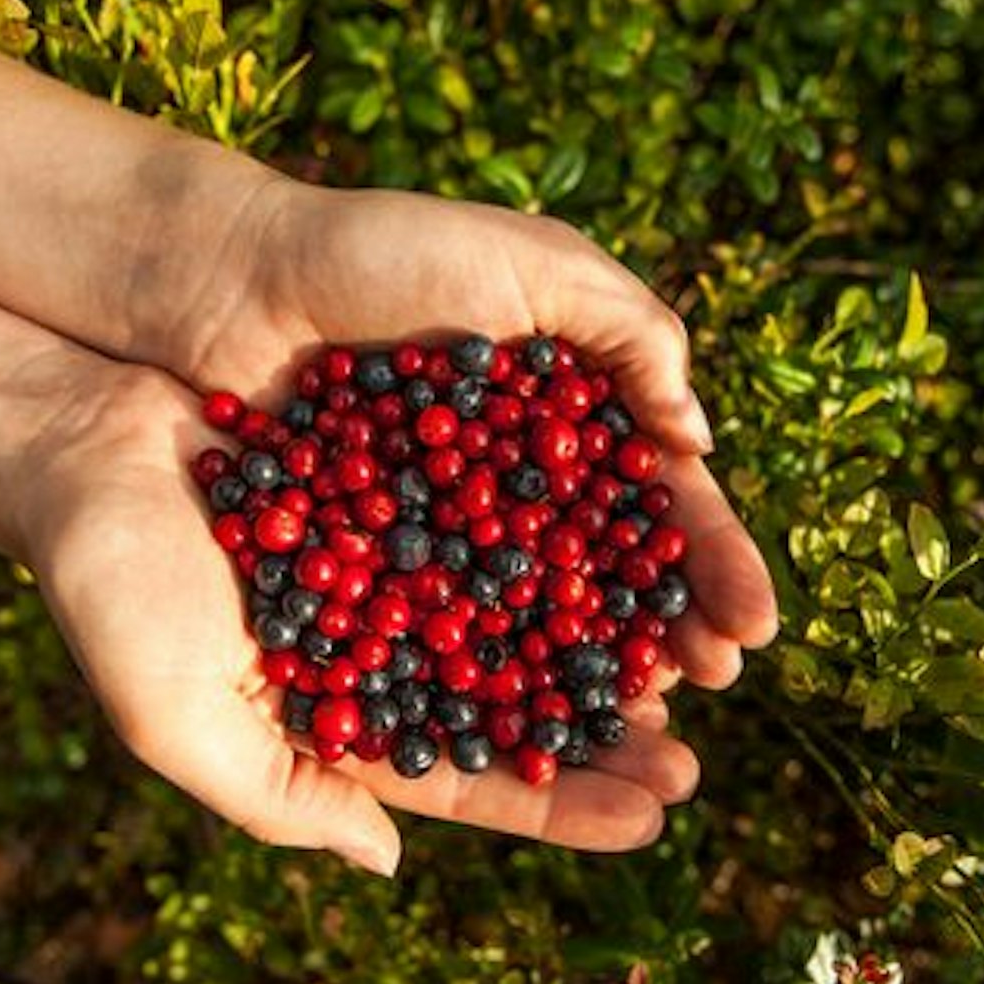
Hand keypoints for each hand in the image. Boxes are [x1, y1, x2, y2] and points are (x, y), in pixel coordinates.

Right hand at [0, 354, 706, 874]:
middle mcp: (389, 644)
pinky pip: (507, 503)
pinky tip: (639, 537)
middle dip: (607, 734)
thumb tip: (390, 863)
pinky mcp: (408, 472)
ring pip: (531, 608)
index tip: (653, 817)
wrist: (74, 442)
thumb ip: (280, 798)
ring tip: (694, 659)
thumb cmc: (109, 592)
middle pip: (520, 700)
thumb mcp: (178, 719)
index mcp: (346, 719)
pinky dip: (570, 524)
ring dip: (610, 634)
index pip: (470, 779)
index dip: (559, 805)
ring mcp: (403, 560)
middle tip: (695, 754)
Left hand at [121, 179, 780, 700]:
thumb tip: (698, 443)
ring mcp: (440, 537)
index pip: (659, 504)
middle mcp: (514, 489)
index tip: (753, 625)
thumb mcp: (531, 259)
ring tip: (649, 730)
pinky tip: (532, 732)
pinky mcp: (367, 573)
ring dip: (593, 683)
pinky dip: (484, 688)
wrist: (231, 275)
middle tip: (711, 688)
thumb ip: (630, 329)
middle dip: (667, 639)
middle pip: (607, 580)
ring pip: (533, 626)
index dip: (710, 564)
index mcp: (567, 416)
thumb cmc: (382, 251)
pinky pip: (438, 642)